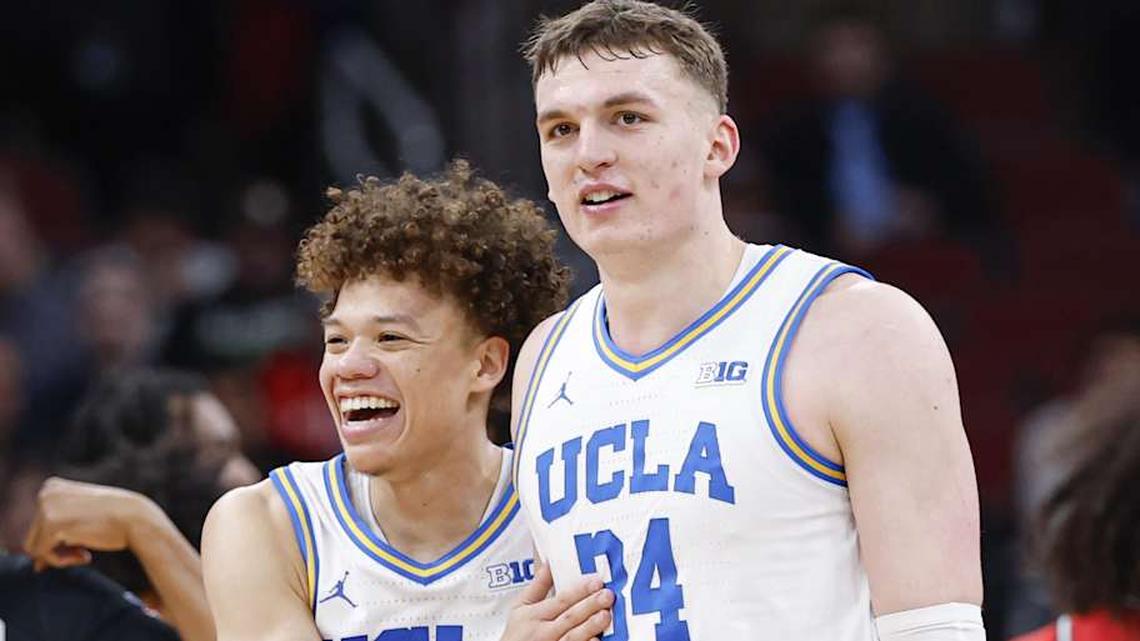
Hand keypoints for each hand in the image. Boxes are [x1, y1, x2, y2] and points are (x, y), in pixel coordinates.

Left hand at [23, 477, 151, 570]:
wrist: (136, 518)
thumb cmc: (116, 519)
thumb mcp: (83, 516)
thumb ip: (58, 531)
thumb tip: (36, 566)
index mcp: (51, 486)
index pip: (37, 523)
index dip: (58, 537)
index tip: (82, 538)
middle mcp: (45, 493)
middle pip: (33, 535)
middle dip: (57, 547)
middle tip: (84, 550)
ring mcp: (46, 508)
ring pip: (34, 547)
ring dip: (57, 556)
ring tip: (83, 554)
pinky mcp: (51, 526)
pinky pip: (41, 554)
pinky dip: (61, 562)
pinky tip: (86, 556)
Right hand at [500, 562, 613, 640]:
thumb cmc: (516, 635)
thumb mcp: (520, 608)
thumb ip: (537, 586)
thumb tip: (549, 563)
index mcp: (534, 615)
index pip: (561, 599)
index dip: (580, 590)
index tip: (596, 581)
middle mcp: (543, 632)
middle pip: (570, 617)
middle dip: (589, 605)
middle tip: (607, 595)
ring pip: (573, 637)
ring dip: (590, 626)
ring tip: (605, 615)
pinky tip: (597, 640)